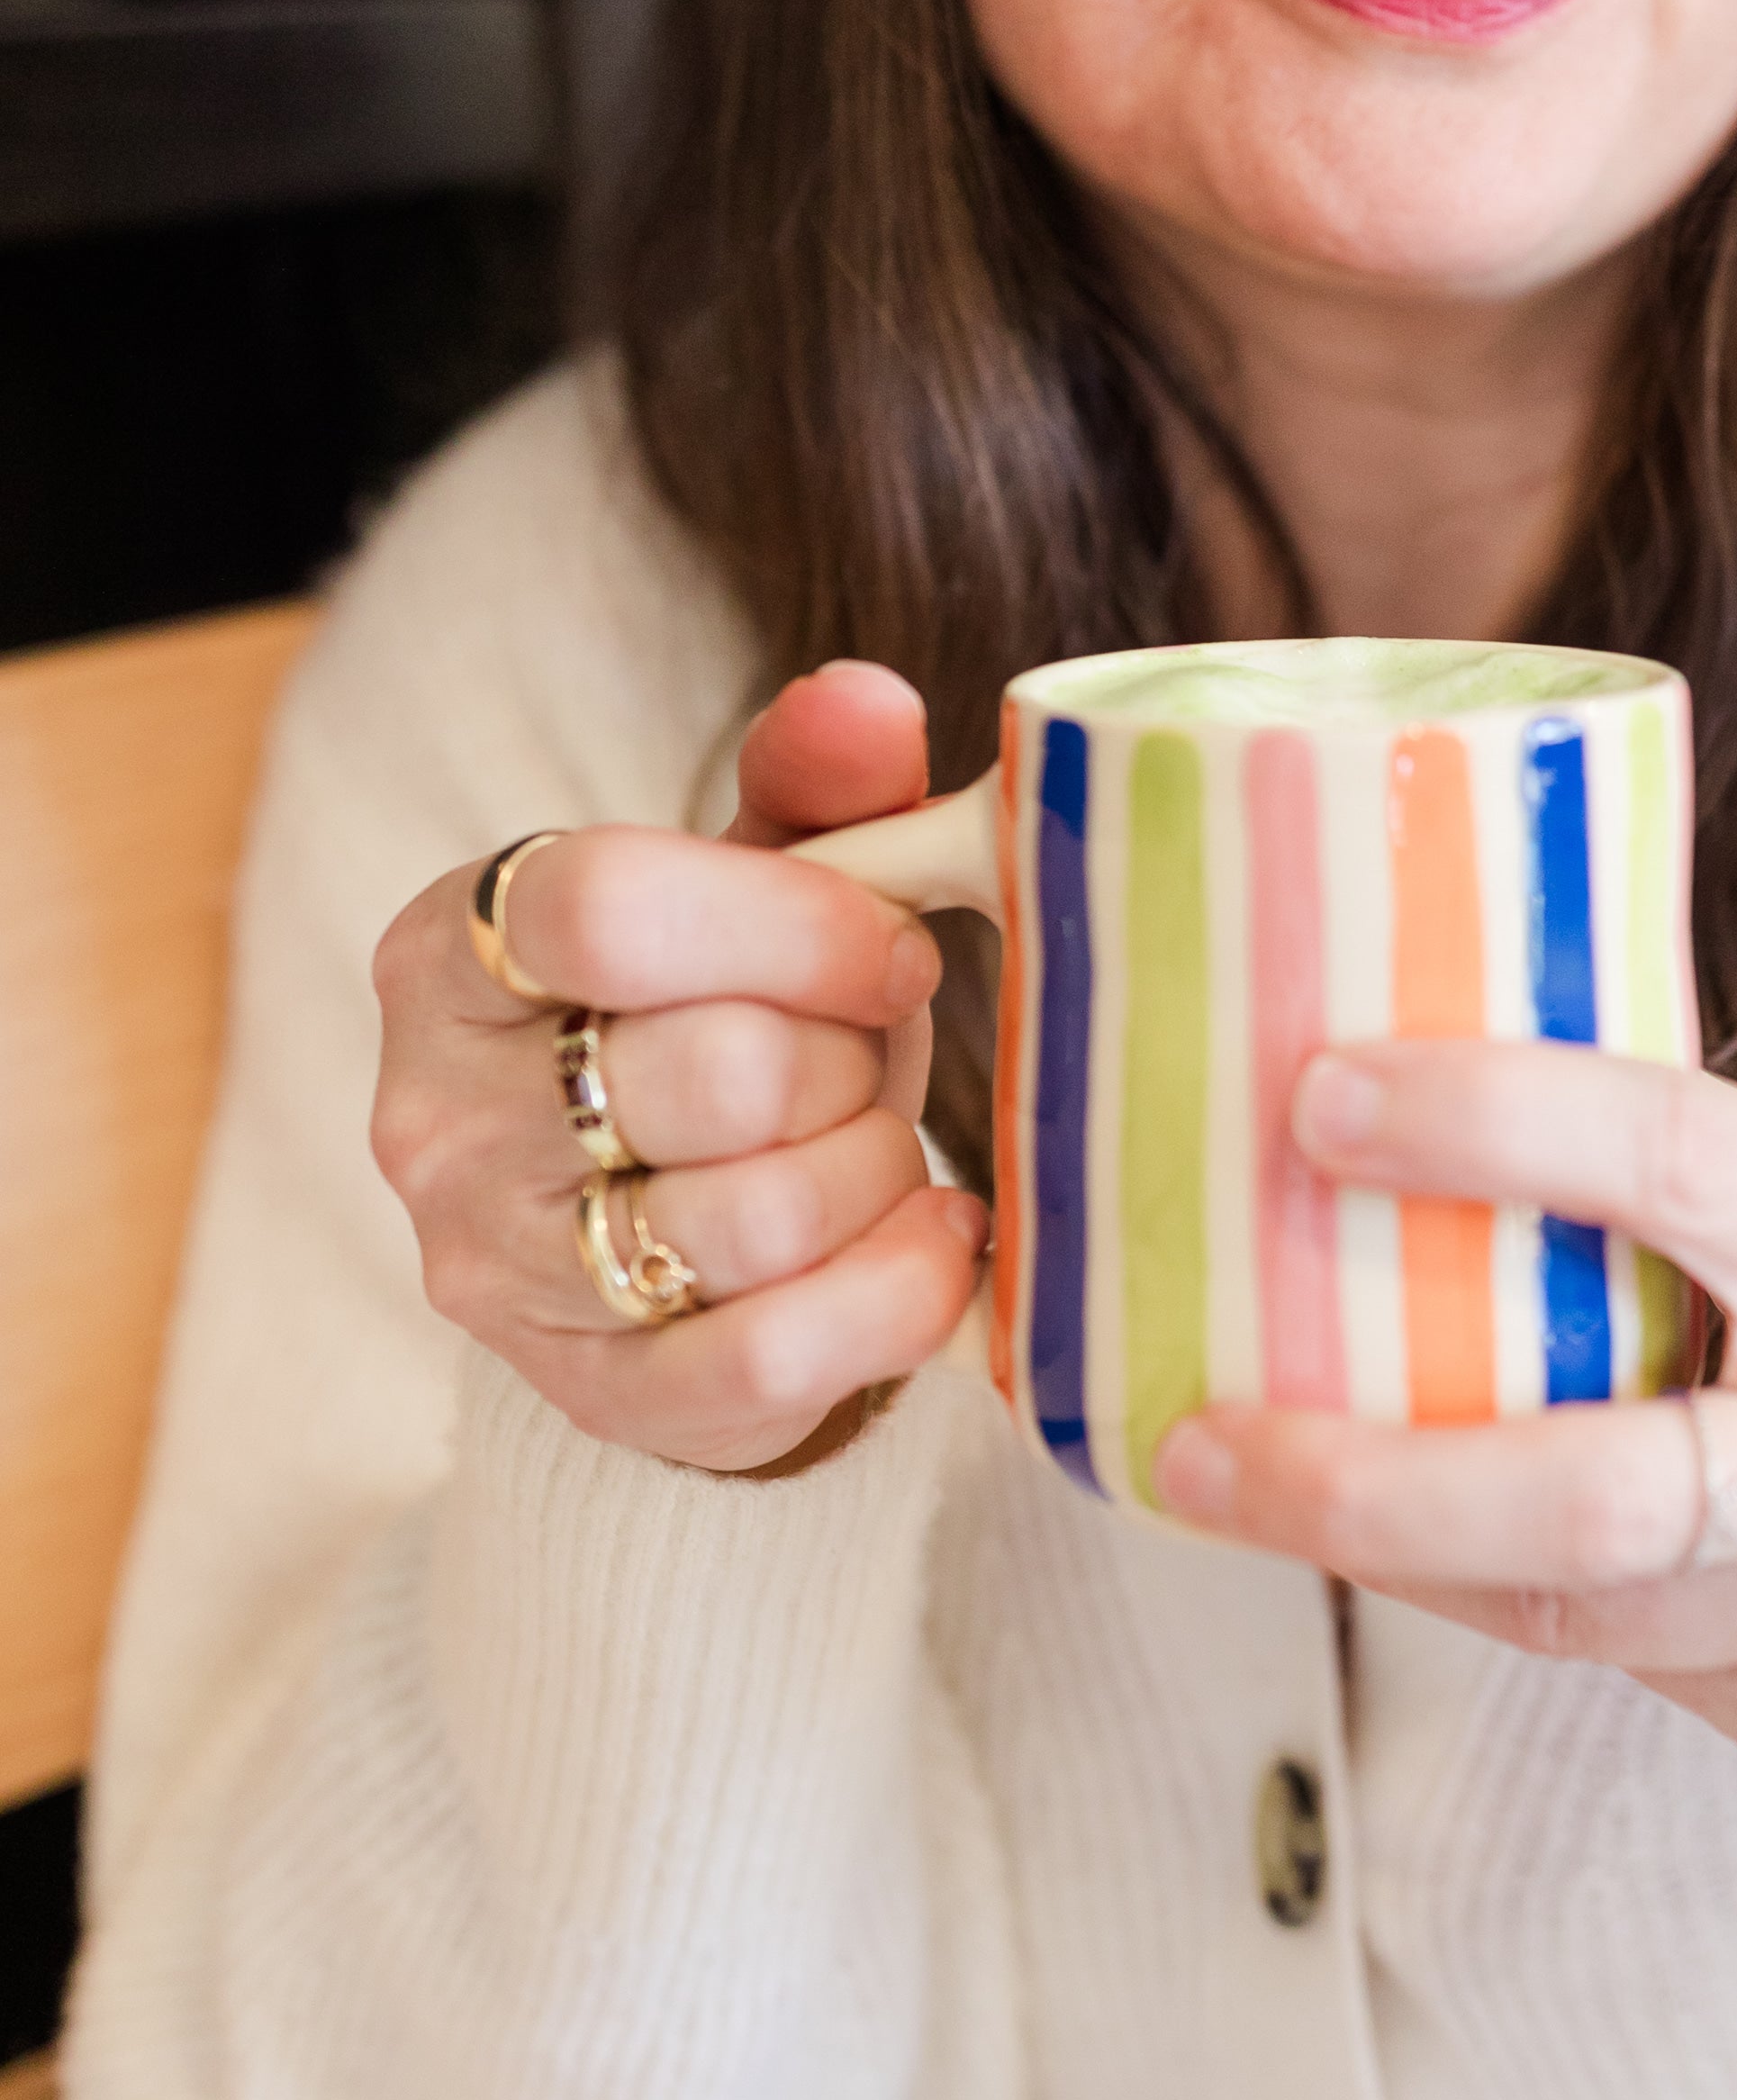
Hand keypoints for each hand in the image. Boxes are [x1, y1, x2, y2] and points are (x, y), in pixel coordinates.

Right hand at [371, 664, 989, 1473]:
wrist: (666, 1220)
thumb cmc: (722, 1013)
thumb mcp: (755, 885)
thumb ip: (814, 784)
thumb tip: (869, 703)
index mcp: (453, 948)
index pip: (605, 907)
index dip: (794, 923)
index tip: (891, 950)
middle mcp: (439, 1117)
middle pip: (713, 1071)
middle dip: (851, 1056)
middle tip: (873, 1055)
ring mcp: (502, 1273)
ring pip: (758, 1217)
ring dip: (877, 1169)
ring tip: (884, 1142)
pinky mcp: (595, 1397)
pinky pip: (775, 1360)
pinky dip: (895, 1295)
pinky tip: (935, 1241)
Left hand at [1152, 1044, 1736, 1800]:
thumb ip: (1697, 1211)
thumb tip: (1422, 1135)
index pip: (1679, 1162)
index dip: (1495, 1124)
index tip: (1325, 1099)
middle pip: (1597, 1497)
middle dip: (1369, 1486)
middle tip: (1202, 1448)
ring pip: (1583, 1615)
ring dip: (1409, 1553)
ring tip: (1266, 1489)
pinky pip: (1641, 1682)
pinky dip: (1546, 1615)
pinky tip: (1484, 1562)